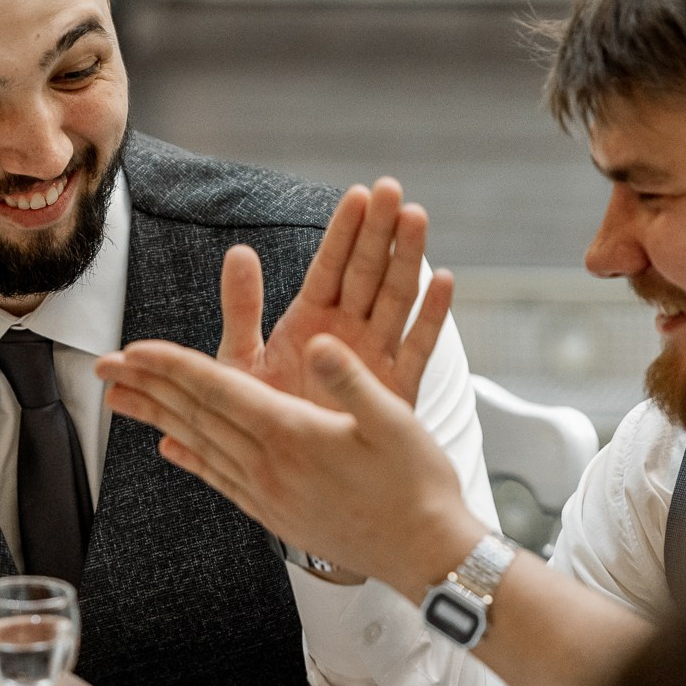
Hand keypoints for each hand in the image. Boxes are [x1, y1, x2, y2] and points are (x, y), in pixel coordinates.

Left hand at [99, 335, 485, 595]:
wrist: (426, 555)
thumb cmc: (417, 485)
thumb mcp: (395, 420)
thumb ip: (352, 380)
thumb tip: (319, 344)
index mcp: (293, 436)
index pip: (219, 391)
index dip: (174, 366)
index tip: (135, 348)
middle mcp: (269, 467)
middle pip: (195, 417)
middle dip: (148, 386)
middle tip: (106, 367)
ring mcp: (269, 496)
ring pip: (200, 446)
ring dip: (158, 417)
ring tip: (123, 401)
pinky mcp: (276, 516)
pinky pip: (219, 480)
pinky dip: (190, 458)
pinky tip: (172, 447)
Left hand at [219, 178, 452, 410]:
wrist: (323, 497)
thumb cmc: (276, 429)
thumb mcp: (247, 364)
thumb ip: (246, 311)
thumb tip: (240, 253)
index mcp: (310, 323)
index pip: (329, 267)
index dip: (343, 231)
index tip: (359, 193)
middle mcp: (345, 337)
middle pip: (365, 274)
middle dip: (377, 232)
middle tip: (391, 188)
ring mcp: (374, 362)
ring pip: (395, 301)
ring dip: (408, 259)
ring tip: (417, 217)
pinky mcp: (396, 394)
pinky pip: (417, 352)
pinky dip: (432, 317)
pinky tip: (445, 280)